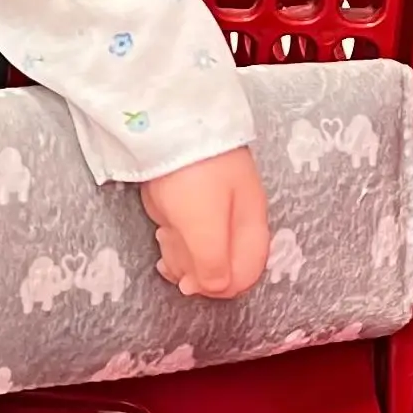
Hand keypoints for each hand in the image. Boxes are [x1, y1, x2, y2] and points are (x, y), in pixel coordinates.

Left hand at [139, 148, 268, 299]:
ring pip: (200, 253)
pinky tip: (162, 233)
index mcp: (250, 226)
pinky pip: (185, 234)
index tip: (192, 285)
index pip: (247, 274)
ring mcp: (211, 211)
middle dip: (196, 270)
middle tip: (173, 262)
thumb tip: (213, 288)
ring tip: (165, 240)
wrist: (168, 124)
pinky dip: (173, 241)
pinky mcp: (187, 202)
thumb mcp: (205, 226)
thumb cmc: (193, 176)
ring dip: (181, 257)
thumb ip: (213, 263)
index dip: (221, 288)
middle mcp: (235, 221)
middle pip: (222, 266)